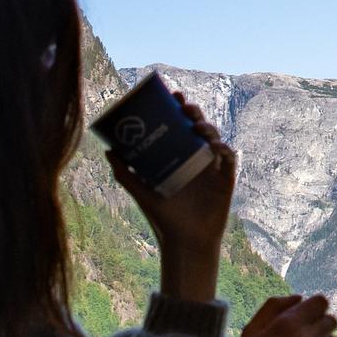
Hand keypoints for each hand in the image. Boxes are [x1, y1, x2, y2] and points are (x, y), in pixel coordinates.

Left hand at [107, 91, 237, 279]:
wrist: (184, 242)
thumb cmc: (164, 219)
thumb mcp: (141, 192)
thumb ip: (125, 173)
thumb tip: (108, 151)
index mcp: (180, 157)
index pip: (181, 126)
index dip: (180, 108)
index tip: (173, 94)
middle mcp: (197, 159)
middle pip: (199, 127)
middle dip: (194, 112)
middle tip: (183, 105)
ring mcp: (213, 168)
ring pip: (215, 138)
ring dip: (208, 128)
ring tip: (196, 126)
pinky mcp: (225, 181)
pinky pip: (228, 159)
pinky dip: (223, 149)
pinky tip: (213, 146)